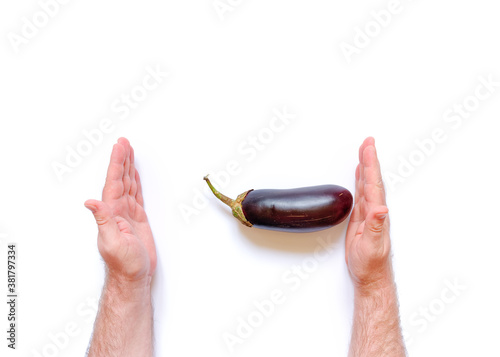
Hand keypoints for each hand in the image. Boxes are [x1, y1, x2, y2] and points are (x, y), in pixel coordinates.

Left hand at [85, 138, 156, 283]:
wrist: (134, 277)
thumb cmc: (124, 264)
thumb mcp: (112, 242)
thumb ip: (103, 220)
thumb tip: (90, 202)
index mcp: (111, 212)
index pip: (114, 182)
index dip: (117, 163)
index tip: (120, 147)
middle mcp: (117, 210)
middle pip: (120, 179)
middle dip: (122, 160)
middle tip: (124, 142)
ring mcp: (127, 213)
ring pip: (128, 184)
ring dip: (128, 168)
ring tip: (129, 152)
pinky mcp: (137, 218)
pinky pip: (137, 195)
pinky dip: (136, 183)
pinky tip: (135, 175)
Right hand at [345, 137, 391, 291]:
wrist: (369, 276)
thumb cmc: (370, 263)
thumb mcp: (372, 245)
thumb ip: (376, 226)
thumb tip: (381, 209)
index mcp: (377, 213)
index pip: (373, 184)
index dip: (371, 164)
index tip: (368, 147)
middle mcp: (374, 210)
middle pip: (371, 179)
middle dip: (369, 159)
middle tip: (367, 141)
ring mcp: (368, 213)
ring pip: (366, 184)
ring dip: (365, 167)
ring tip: (364, 151)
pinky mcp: (361, 219)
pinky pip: (360, 194)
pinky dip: (360, 181)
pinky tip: (359, 175)